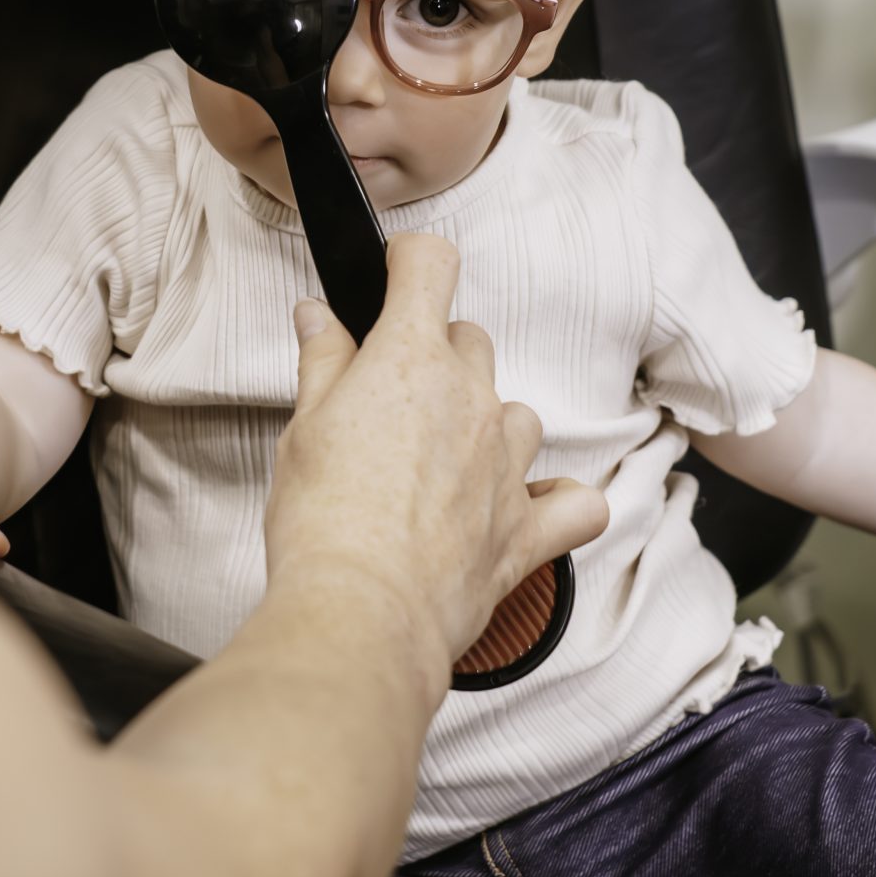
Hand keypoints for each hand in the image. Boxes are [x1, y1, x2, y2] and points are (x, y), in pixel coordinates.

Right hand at [264, 234, 609, 673]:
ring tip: (441, 465)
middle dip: (436, 355)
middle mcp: (472, 399)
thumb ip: (323, 362)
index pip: (432, 266)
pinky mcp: (528, 528)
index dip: (411, 262)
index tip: (397, 277)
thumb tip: (320, 318)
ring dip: (488, 425)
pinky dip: (556, 502)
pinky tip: (528, 509)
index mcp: (411, 360)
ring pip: (517, 413)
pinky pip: (572, 503)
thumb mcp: (303, 427)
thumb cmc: (323, 524)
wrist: (360, 613)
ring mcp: (508, 463)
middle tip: (391, 400)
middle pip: (471, 339)